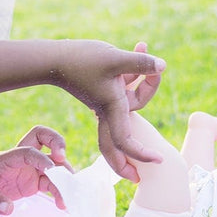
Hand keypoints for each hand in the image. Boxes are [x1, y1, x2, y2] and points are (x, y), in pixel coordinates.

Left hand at [0, 125, 73, 214]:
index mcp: (8, 157)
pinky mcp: (33, 182)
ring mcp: (29, 170)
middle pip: (44, 138)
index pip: (27, 150)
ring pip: (53, 164)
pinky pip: (52, 183)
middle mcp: (22, 159)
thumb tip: (8, 209)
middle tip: (62, 158)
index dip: (40, 158)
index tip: (50, 169)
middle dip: (57, 142)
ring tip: (67, 197)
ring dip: (64, 175)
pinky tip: (63, 205)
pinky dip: (60, 191)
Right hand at [53, 40, 166, 183]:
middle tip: (144, 171)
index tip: (158, 160)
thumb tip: (162, 66)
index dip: (141, 154)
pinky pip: (125, 87)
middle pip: (120, 142)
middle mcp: (109, 110)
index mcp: (113, 108)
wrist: (54, 58)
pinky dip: (135, 71)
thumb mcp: (114, 59)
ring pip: (131, 102)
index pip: (127, 141)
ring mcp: (104, 102)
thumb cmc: (82, 59)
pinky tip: (140, 45)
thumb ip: (139, 62)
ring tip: (142, 45)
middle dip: (131, 158)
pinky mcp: (101, 91)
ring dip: (144, 79)